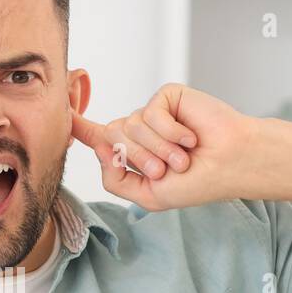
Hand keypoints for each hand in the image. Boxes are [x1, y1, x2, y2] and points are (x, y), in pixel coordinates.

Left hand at [70, 84, 260, 210]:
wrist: (230, 166)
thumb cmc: (195, 183)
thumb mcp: (147, 195)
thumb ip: (114, 179)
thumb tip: (97, 147)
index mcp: (131, 154)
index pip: (98, 138)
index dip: (79, 127)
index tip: (61, 114)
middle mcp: (138, 131)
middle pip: (111, 137)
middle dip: (138, 159)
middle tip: (167, 169)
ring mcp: (152, 113)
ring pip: (130, 127)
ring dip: (158, 149)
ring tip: (182, 157)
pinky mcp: (167, 97)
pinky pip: (150, 113)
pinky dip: (170, 132)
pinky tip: (189, 138)